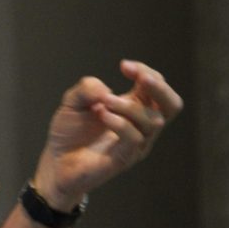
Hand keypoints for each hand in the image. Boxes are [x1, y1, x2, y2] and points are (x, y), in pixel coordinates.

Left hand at [35, 60, 181, 207]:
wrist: (56, 161)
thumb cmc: (69, 131)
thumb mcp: (72, 101)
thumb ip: (87, 88)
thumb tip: (106, 90)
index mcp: (134, 106)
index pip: (157, 85)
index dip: (145, 71)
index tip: (124, 66)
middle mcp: (140, 125)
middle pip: (172, 105)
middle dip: (160, 87)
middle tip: (140, 78)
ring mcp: (136, 143)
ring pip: (153, 121)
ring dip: (128, 106)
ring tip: (103, 103)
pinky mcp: (125, 158)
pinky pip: (135, 138)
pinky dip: (119, 122)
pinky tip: (101, 115)